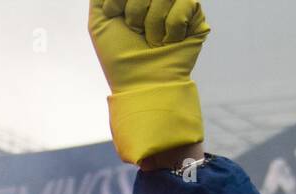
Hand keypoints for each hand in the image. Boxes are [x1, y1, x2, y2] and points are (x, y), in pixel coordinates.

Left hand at [88, 0, 209, 164]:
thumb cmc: (119, 56)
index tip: (115, 13)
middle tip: (135, 30)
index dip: (120, 0)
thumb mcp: (100, 19)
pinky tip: (168, 41)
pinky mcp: (195, 15)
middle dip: (135, 8)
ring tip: (152, 41)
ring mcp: (179, 3)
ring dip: (152, 22)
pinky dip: (171, 27)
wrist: (141, 84)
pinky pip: (184, 4)